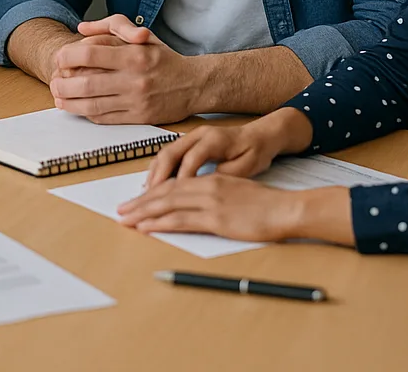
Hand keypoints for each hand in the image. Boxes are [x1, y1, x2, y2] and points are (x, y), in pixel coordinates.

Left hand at [46, 14, 199, 123]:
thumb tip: (81, 28)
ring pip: (92, 104)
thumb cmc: (164, 58)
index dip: (68, 56)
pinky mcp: (140, 118)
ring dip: (69, 103)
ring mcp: (137, 100)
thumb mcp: (141, 35)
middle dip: (62, 84)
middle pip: (86, 82)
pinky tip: (78, 108)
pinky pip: (105, 118)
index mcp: (134, 54)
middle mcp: (135, 78)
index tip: (59, 59)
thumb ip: (110, 26)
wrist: (195, 84)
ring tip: (58, 98)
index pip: (90, 53)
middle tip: (53, 82)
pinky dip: (87, 114)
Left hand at [116, 171, 305, 241]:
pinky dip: (159, 223)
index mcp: (210, 180)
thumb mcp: (236, 191)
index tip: (136, 201)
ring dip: (143, 213)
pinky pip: (181, 220)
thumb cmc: (266, 204)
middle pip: (164, 193)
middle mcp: (206, 187)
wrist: (286, 208)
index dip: (151, 193)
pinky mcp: (216, 218)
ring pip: (167, 205)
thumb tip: (197, 204)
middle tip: (121, 210)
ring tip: (125, 219)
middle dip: (140, 202)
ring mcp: (210, 202)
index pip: (173, 185)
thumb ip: (215, 194)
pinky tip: (146, 227)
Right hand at [142, 124, 281, 189]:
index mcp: (214, 139)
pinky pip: (168, 155)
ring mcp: (191, 137)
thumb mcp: (248, 166)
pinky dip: (159, 171)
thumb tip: (204, 188)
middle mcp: (198, 135)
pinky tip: (154, 186)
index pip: (191, 159)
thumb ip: (225, 176)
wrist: (260, 136)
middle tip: (147, 198)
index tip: (173, 199)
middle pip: (170, 153)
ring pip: (165, 153)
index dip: (181, 179)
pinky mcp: (189, 143)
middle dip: (157, 177)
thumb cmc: (256, 151)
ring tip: (146, 195)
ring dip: (154, 174)